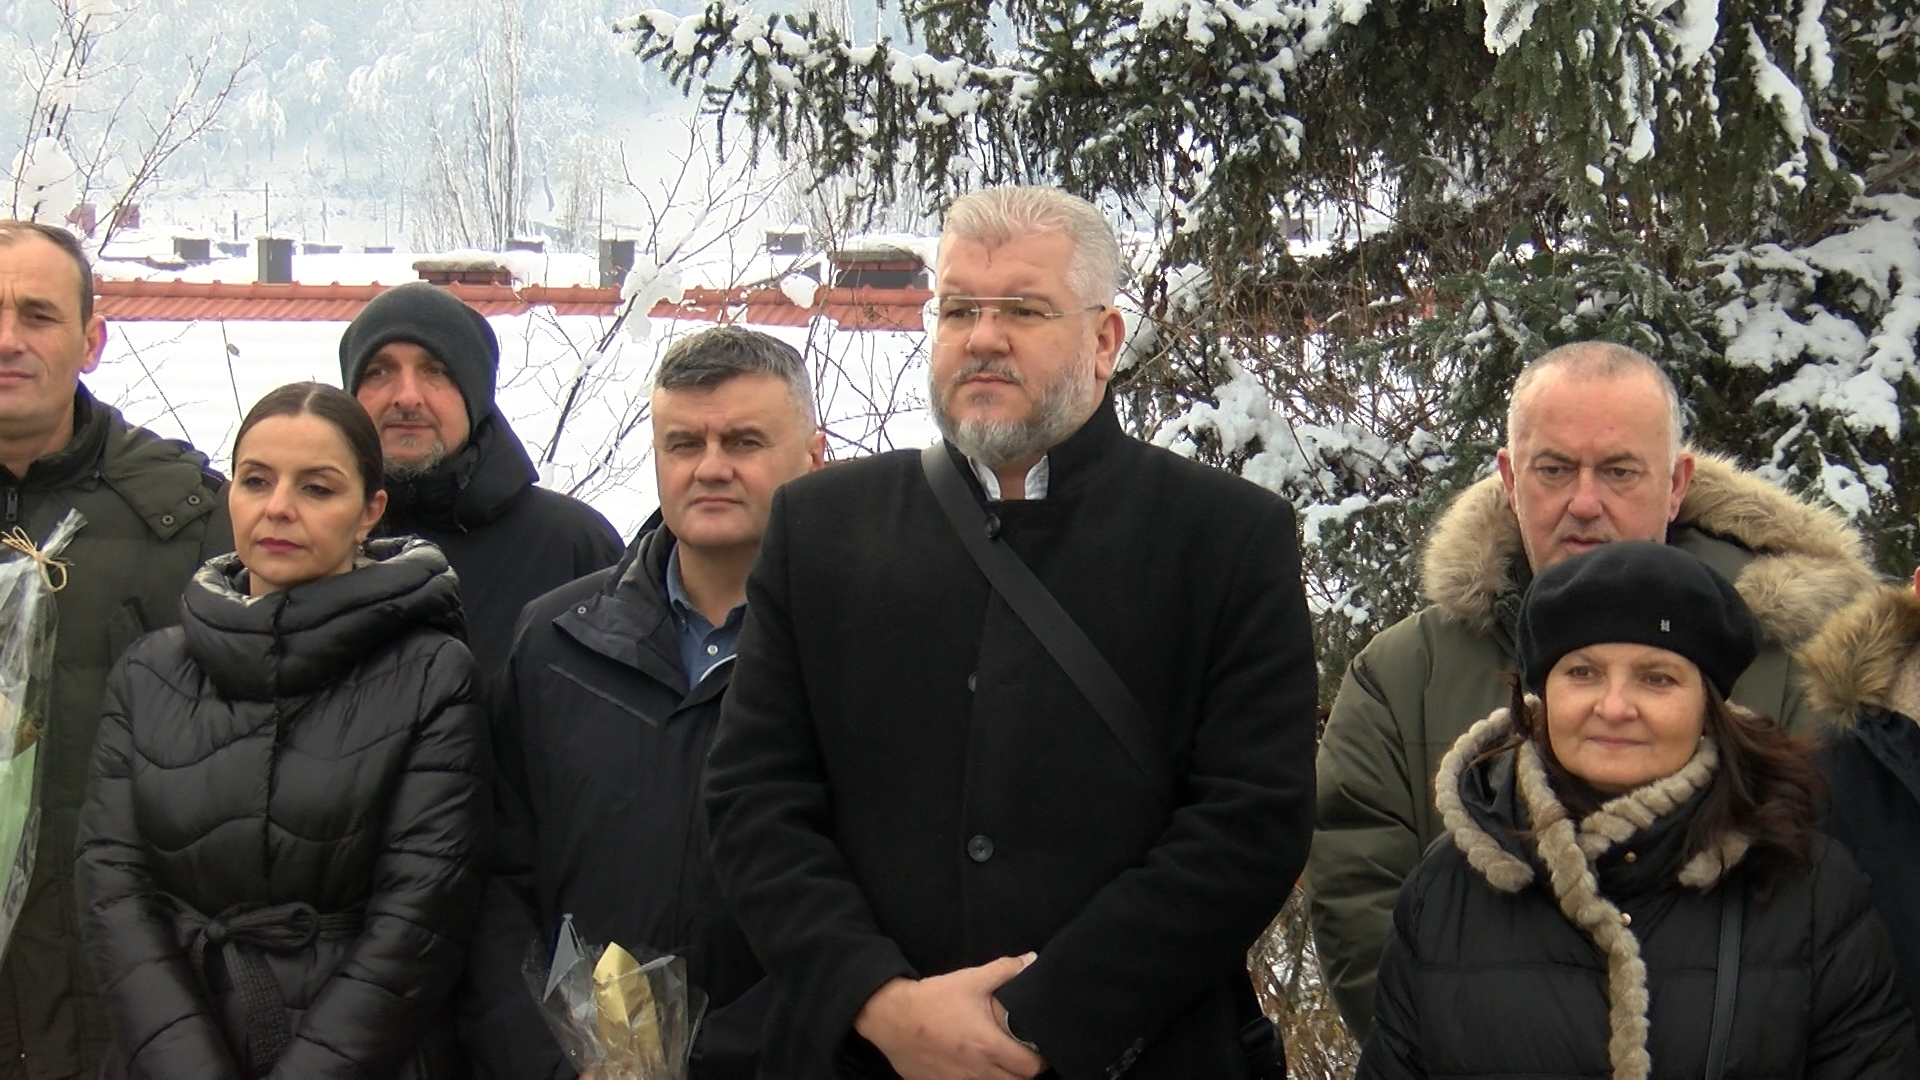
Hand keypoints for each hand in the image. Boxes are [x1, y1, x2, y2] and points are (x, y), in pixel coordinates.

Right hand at [853, 954, 1046, 1078]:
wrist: (890, 1017)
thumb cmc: (932, 999)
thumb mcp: (970, 980)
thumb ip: (1004, 970)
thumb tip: (1031, 960)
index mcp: (989, 1046)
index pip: (1031, 1067)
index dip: (1040, 1059)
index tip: (1037, 1048)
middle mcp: (977, 1071)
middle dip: (1023, 1070)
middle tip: (1020, 1054)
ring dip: (1001, 1076)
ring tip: (998, 1060)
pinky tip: (972, 1064)